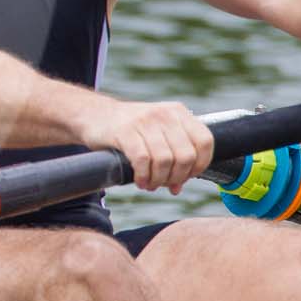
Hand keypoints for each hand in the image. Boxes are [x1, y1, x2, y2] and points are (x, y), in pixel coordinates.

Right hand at [79, 98, 214, 193]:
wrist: (94, 115)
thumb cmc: (130, 130)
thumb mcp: (158, 132)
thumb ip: (173, 154)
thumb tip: (179, 187)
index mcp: (178, 113)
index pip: (205, 142)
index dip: (200, 165)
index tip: (187, 176)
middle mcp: (165, 114)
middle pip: (186, 155)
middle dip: (177, 177)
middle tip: (165, 184)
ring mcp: (145, 121)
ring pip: (165, 160)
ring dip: (159, 180)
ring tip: (151, 185)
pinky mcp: (125, 131)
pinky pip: (143, 160)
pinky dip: (144, 176)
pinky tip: (140, 180)